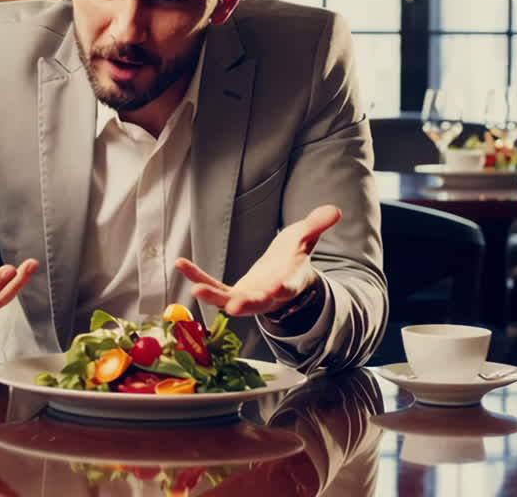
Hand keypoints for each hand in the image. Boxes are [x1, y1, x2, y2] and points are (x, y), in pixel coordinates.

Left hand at [177, 205, 340, 315]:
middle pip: (257, 302)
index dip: (285, 287)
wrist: (283, 275)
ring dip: (213, 297)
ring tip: (196, 291)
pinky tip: (181, 263)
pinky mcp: (233, 293)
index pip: (290, 286)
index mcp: (290, 282)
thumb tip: (336, 210)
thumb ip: (317, 225)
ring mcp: (249, 297)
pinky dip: (197, 276)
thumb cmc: (294, 256)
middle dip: (246, 304)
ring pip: (230, 300)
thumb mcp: (306, 238)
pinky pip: (213, 286)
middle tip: (233, 307)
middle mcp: (269, 295)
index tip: (282, 287)